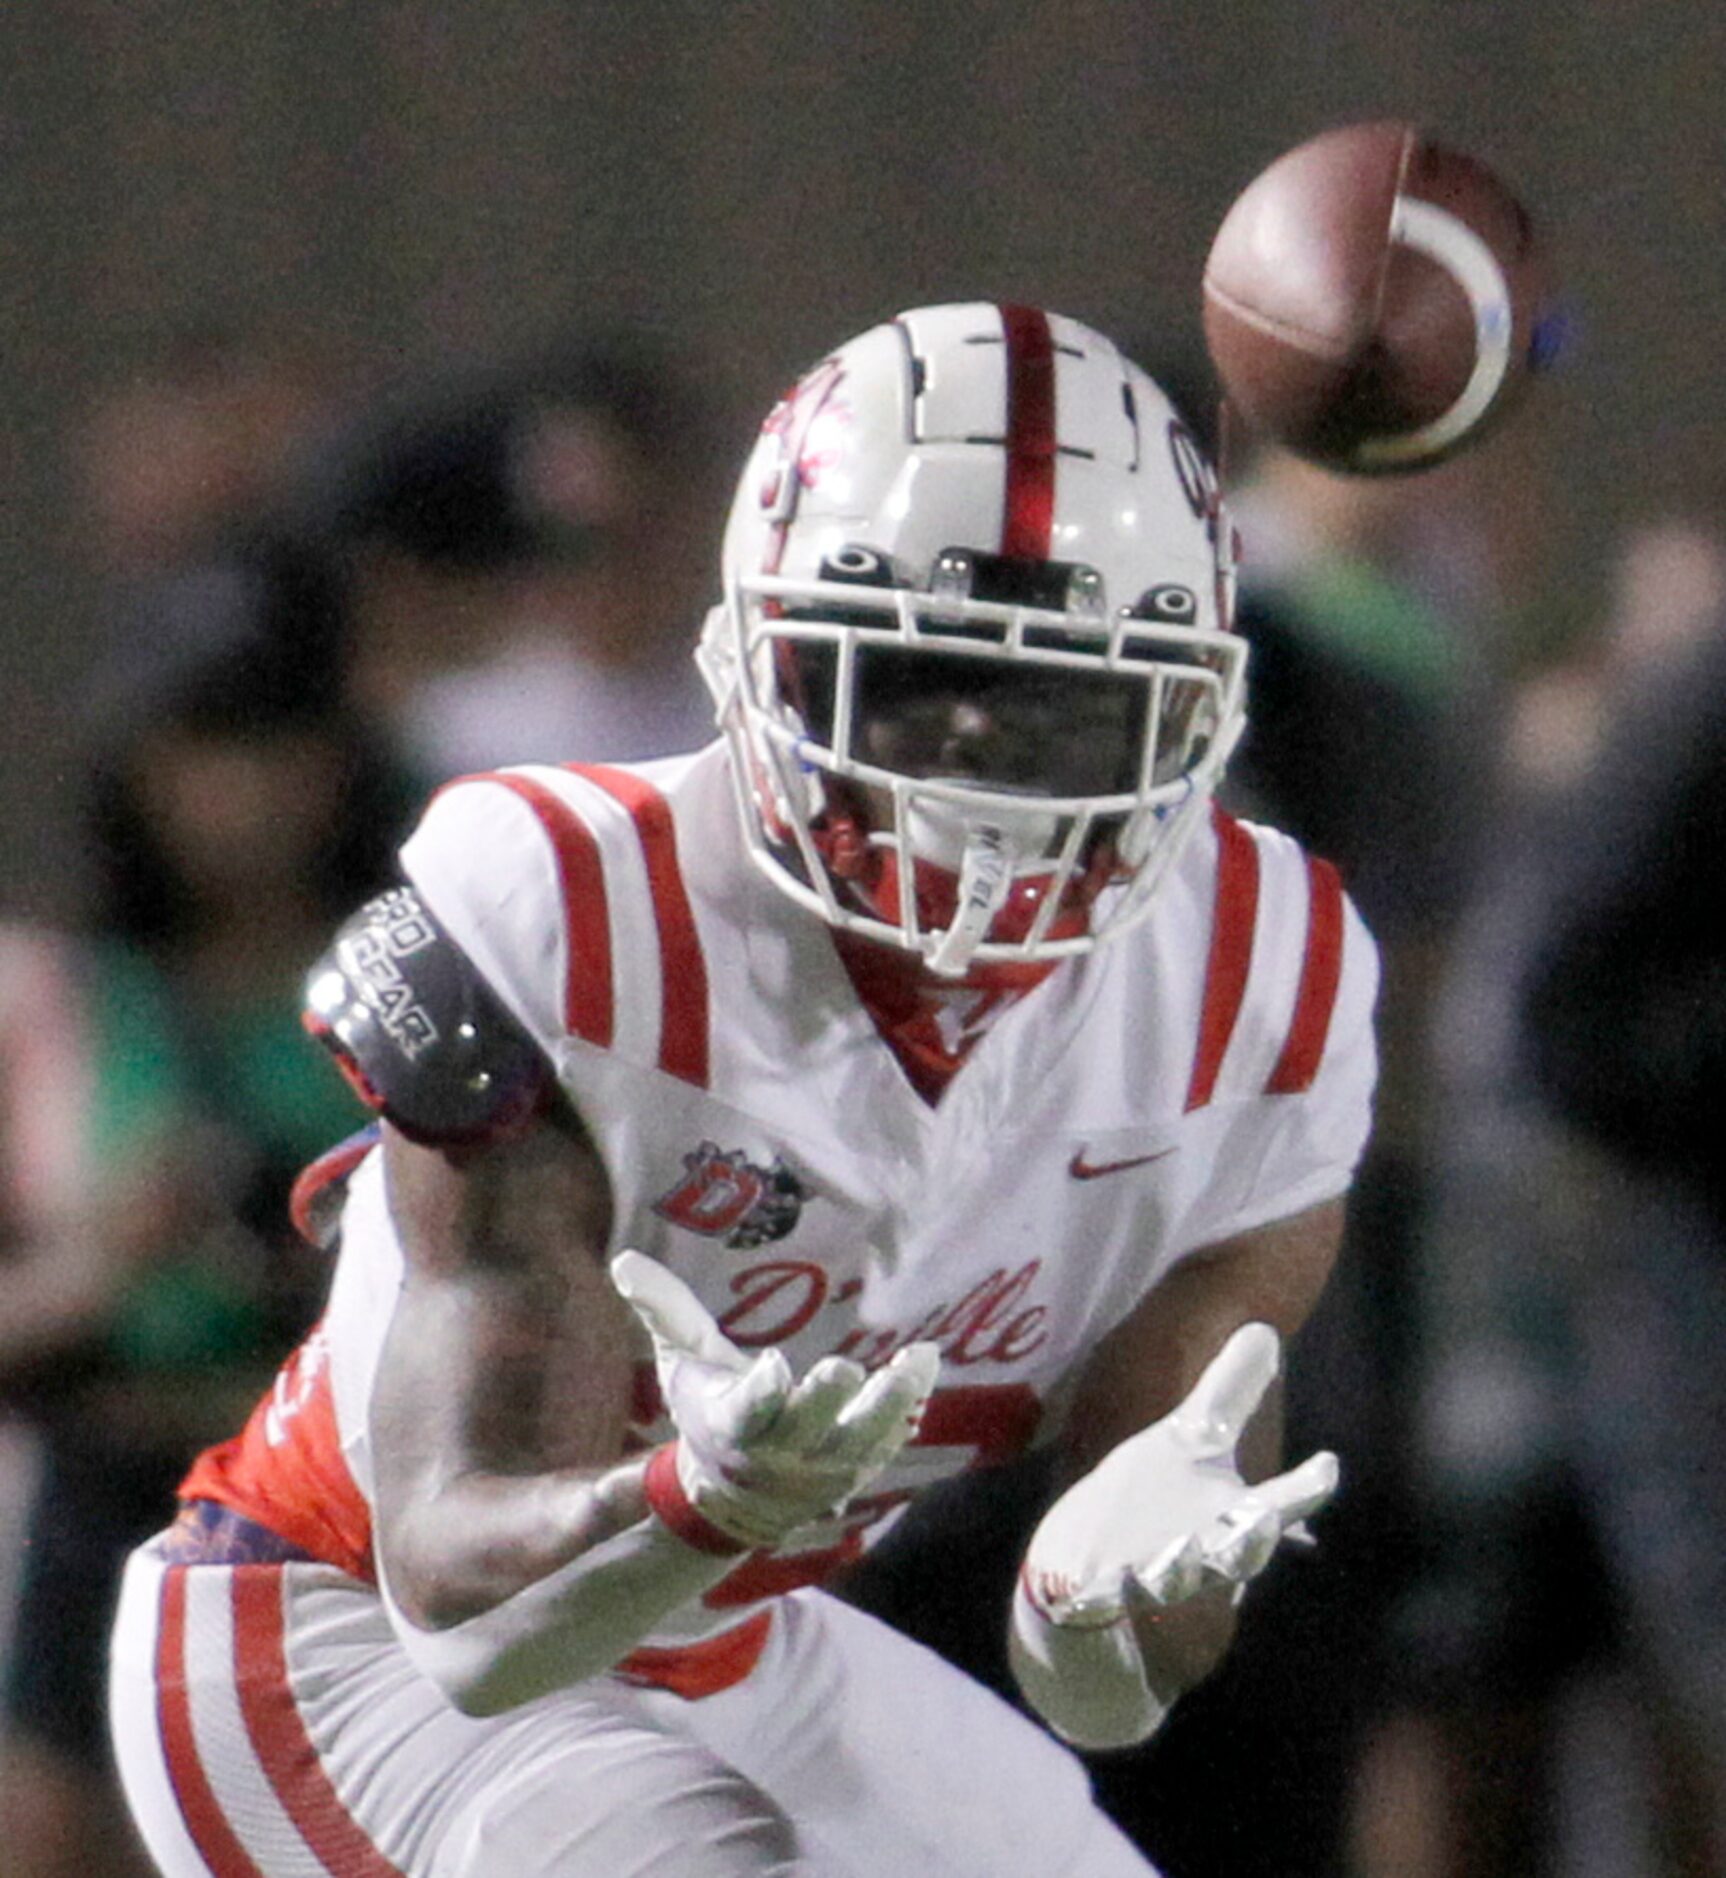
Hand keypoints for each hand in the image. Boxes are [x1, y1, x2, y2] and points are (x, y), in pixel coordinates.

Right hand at [610, 1250, 938, 1549]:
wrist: (730, 1500)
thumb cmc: (706, 1414)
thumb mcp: (681, 1362)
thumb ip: (663, 1310)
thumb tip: (623, 1260)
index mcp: (732, 1424)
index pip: (746, 1412)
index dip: (761, 1391)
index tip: (776, 1366)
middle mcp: (778, 1453)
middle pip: (806, 1428)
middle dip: (825, 1400)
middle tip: (848, 1368)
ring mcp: (821, 1469)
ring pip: (860, 1442)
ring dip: (891, 1405)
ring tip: (918, 1359)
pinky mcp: (855, 1471)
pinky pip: (887, 1445)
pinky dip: (907, 1413)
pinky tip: (924, 1372)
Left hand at [1023, 1322, 1337, 1626]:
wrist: (1086, 1581)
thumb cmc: (1152, 1505)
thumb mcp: (1190, 1443)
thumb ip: (1228, 1395)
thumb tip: (1262, 1328)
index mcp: (1227, 1515)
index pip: (1277, 1503)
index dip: (1302, 1487)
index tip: (1327, 1465)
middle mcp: (1200, 1552)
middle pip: (1236, 1552)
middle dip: (1248, 1540)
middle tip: (1261, 1525)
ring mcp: (1149, 1577)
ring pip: (1173, 1579)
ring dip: (1175, 1570)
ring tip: (1175, 1563)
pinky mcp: (1098, 1593)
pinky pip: (1099, 1599)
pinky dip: (1096, 1594)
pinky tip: (1085, 1589)